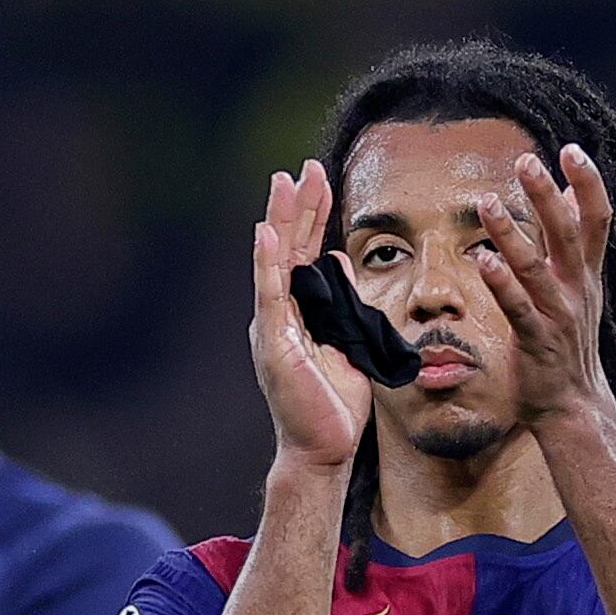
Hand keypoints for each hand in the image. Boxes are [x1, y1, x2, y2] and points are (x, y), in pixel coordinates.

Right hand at [250, 162, 370, 468]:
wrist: (325, 447)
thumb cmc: (335, 403)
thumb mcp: (348, 338)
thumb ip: (343, 302)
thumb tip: (341, 261)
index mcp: (298, 311)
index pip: (304, 252)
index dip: (312, 214)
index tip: (320, 178)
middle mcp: (279, 314)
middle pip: (287, 248)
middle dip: (296, 206)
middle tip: (303, 167)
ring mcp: (273, 328)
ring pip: (275, 263)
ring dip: (279, 221)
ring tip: (283, 183)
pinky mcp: (273, 345)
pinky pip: (269, 296)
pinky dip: (267, 263)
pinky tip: (267, 233)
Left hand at [471, 145, 615, 433]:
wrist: (572, 406)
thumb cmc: (567, 344)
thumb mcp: (577, 289)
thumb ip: (572, 245)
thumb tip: (569, 195)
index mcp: (588, 275)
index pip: (597, 218)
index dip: (589, 182)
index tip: (571, 148)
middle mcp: (578, 290)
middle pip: (568, 232)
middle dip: (547, 195)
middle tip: (526, 160)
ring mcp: (559, 315)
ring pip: (537, 266)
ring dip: (512, 232)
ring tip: (486, 201)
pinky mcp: (536, 341)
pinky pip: (517, 307)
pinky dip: (501, 282)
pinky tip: (482, 259)